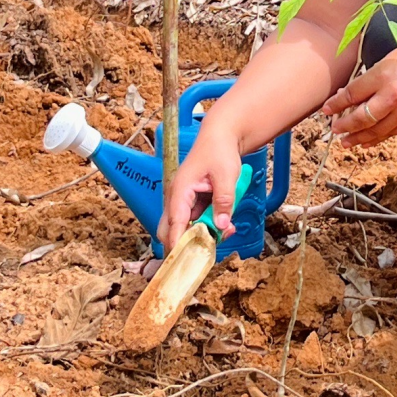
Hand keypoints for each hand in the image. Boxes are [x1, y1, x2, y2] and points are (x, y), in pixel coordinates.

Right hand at [157, 124, 241, 250]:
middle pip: (170, 231)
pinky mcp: (192, 203)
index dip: (178, 244)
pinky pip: (195, 221)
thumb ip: (224, 200)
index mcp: (180, 191)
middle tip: (211, 246)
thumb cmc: (219, 151)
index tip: (184, 261)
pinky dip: (207, 226)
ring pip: (185, 228)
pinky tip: (225, 224)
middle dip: (188, 243)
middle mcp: (176, 198)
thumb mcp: (226, 175)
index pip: (174, 224)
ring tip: (227, 231)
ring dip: (202, 235)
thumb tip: (222, 225)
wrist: (221, 136)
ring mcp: (183, 201)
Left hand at [323, 34, 396, 147]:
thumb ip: (371, 79)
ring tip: (345, 141)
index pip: (353, 94)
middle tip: (334, 129)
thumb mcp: (390, 60)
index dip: (336, 104)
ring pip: (376, 131)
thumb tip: (350, 95)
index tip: (326, 109)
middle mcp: (394, 97)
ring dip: (358, 138)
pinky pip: (392, 134)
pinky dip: (377, 138)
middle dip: (344, 125)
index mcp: (385, 76)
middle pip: (362, 118)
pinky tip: (367, 142)